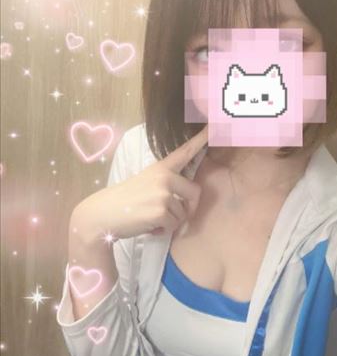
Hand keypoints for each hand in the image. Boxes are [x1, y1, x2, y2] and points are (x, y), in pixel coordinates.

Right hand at [74, 125, 207, 239]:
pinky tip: (148, 225)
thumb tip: (188, 201)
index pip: (186, 151)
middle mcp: (165, 177)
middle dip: (187, 208)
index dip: (202, 138)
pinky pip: (174, 225)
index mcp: (161, 168)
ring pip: (183, 213)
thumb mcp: (146, 184)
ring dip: (170, 221)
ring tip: (149, 217)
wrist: (102, 215)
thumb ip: (166, 185)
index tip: (215, 125)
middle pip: (195, 192)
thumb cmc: (125, 202)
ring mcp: (163, 193)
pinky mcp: (161, 210)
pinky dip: (163, 230)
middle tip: (168, 214)